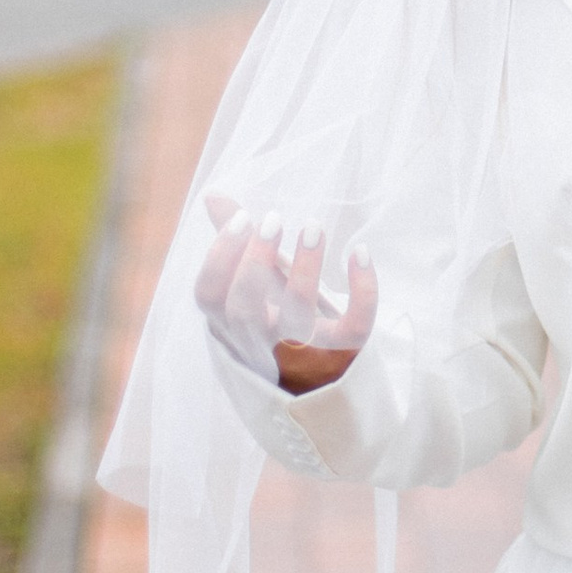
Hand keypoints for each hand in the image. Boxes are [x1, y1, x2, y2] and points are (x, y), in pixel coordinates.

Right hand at [196, 194, 379, 395]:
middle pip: (245, 310)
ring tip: (313, 226)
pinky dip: (363, 292)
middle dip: (255, 261)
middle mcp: (260, 341)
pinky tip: (360, 252)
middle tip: (272, 218)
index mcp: (231, 322)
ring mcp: (300, 350)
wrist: (319, 377)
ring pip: (297, 321)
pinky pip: (355, 329)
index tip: (244, 218)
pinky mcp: (342, 352)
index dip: (219, 257)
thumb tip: (214, 196)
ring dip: (305, 270)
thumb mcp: (254, 282)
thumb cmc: (277, 318)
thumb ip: (235, 243)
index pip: (208, 297)